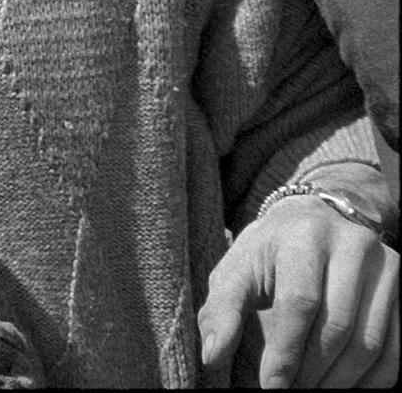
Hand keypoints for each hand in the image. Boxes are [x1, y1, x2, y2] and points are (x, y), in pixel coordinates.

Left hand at [199, 185, 398, 386]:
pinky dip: (371, 379)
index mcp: (304, 236)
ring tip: (313, 391)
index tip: (271, 386)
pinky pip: (395, 349)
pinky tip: (344, 387)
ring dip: (341, 380)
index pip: (300, 303)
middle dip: (313, 370)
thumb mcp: (236, 270)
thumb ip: (221, 310)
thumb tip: (213, 356)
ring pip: (371, 342)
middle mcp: (353, 247)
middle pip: (339, 326)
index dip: (285, 351)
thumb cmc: (268, 254)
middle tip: (292, 392)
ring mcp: (386, 268)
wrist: (316, 222)